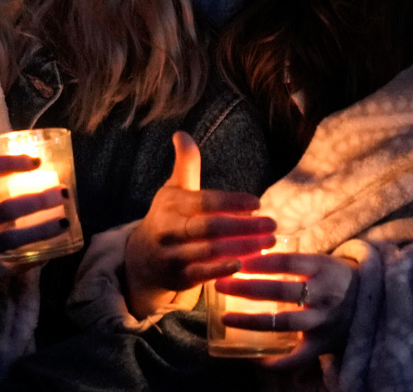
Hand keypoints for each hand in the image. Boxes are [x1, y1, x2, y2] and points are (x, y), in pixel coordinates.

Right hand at [0, 155, 69, 285]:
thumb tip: (38, 166)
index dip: (11, 163)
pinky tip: (52, 251)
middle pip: (6, 208)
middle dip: (39, 200)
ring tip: (65, 222)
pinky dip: (34, 259)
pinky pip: (12, 266)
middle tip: (63, 193)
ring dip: (42, 230)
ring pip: (12, 238)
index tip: (38, 161)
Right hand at [124, 132, 276, 317]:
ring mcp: (172, 255)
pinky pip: (203, 275)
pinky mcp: (177, 278)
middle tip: (272, 224)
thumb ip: (185, 164)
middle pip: (210, 227)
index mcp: (171, 204)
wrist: (141, 259)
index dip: (231, 202)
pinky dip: (223, 270)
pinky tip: (245, 265)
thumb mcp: (174, 189)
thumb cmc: (167, 217)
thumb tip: (182, 133)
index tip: (257, 203)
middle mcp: (169, 229)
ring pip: (210, 251)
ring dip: (242, 248)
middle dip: (244, 226)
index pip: (204, 201)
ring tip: (269, 243)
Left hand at [214, 252, 357, 369]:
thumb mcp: (319, 259)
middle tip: (221, 284)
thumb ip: (291, 258)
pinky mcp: (323, 345)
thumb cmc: (335, 276)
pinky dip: (276, 361)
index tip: (236, 259)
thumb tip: (250, 246)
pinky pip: (297, 358)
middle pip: (281, 291)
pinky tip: (253, 356)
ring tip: (226, 319)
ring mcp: (324, 321)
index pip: (287, 262)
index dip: (260, 261)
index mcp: (322, 267)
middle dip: (247, 288)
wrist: (371, 302)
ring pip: (284, 323)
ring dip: (252, 321)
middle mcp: (324, 294)